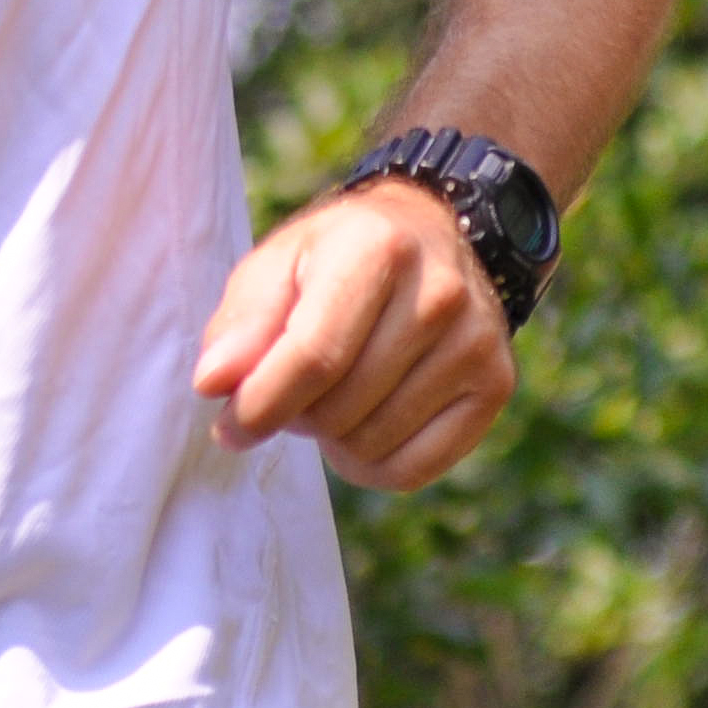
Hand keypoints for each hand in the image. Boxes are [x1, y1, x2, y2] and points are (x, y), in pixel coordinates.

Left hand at [192, 181, 515, 489]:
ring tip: (332, 393)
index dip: (261, 405)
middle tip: (293, 387)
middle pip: (339, 408)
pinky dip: (370, 465)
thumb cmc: (335, 258)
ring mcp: (477, 343)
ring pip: (371, 445)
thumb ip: (241, 323)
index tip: (228, 429)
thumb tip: (213, 384)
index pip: (313, 357)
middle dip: (296, 415)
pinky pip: (413, 470)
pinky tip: (362, 424)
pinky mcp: (495, 385)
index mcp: (377, 247)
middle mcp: (440, 294)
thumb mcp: (278, 265)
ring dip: (331, 438)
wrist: (430, 236)